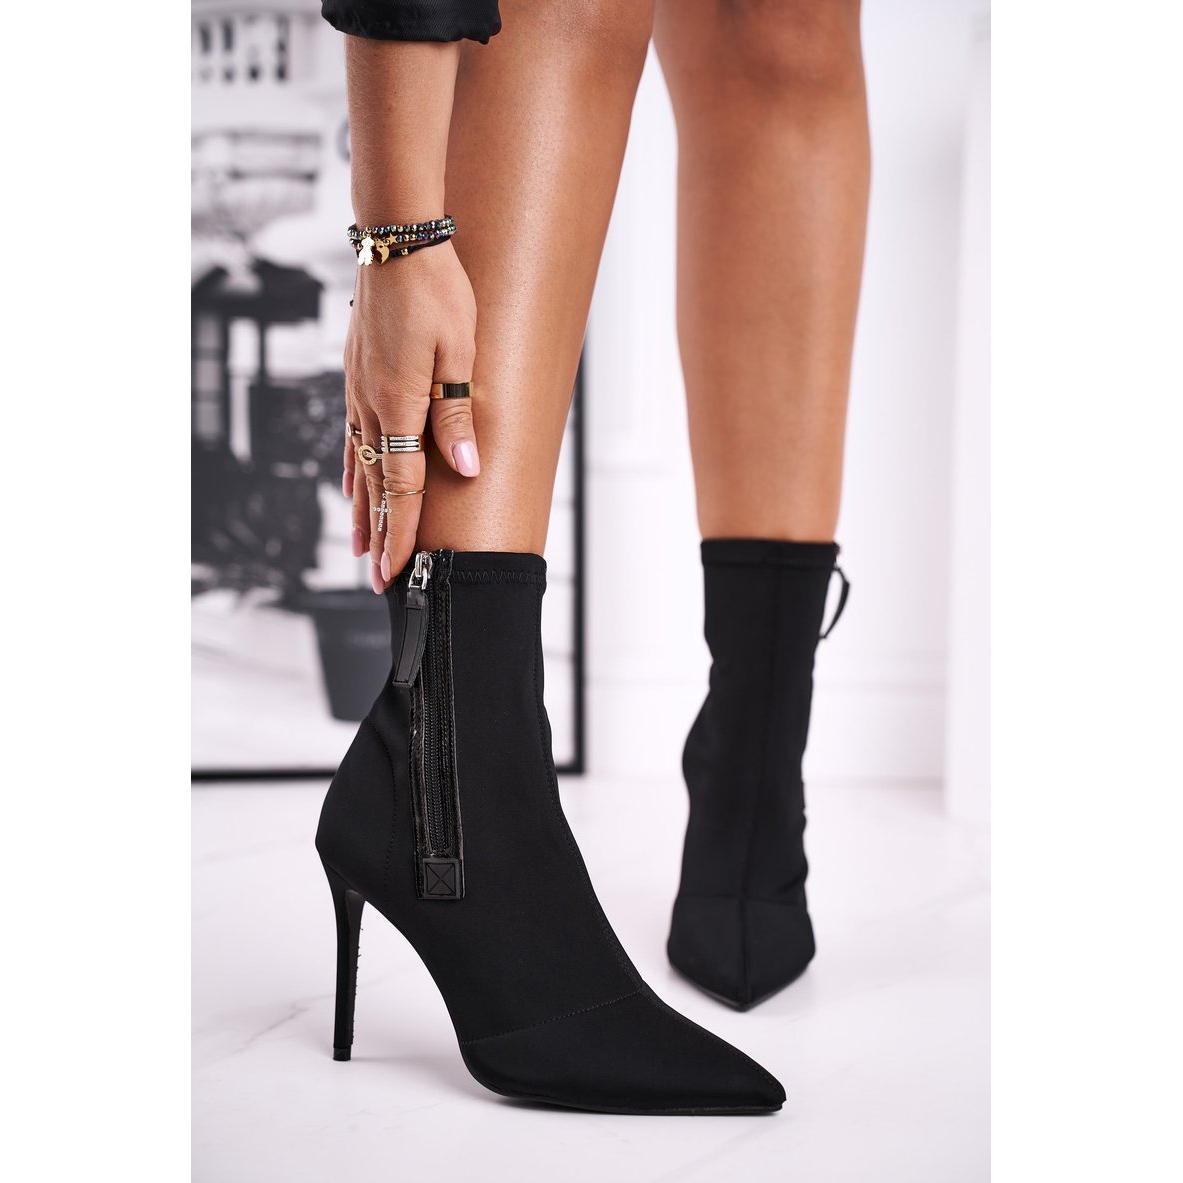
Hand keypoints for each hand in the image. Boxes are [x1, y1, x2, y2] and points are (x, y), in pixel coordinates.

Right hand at [341, 241, 478, 591]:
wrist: (396, 243)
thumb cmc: (437, 292)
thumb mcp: (459, 352)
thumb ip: (457, 414)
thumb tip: (466, 470)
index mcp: (399, 404)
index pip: (402, 486)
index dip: (403, 533)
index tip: (398, 572)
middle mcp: (371, 406)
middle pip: (376, 486)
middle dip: (381, 536)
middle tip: (380, 582)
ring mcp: (358, 392)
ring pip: (359, 466)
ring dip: (363, 511)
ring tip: (362, 547)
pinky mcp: (356, 377)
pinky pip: (351, 438)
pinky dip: (352, 471)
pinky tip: (351, 485)